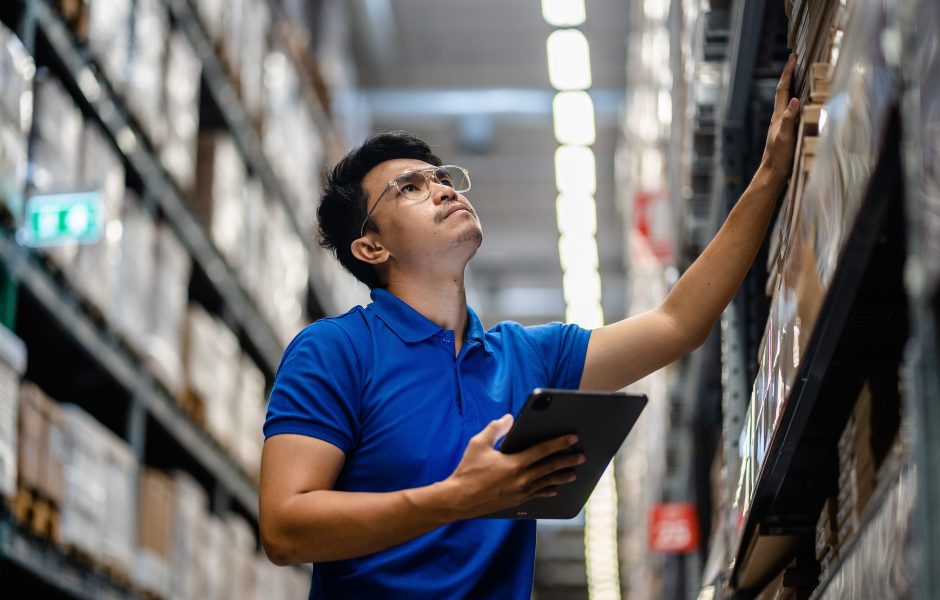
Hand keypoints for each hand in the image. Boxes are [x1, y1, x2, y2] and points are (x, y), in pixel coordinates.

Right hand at [442, 414, 583, 518]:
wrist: (459, 500)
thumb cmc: (467, 471)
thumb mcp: (478, 444)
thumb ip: (495, 429)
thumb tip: (509, 418)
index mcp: (514, 463)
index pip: (543, 450)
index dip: (559, 443)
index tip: (572, 438)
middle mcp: (521, 479)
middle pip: (550, 468)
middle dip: (567, 460)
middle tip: (581, 456)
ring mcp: (520, 492)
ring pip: (546, 483)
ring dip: (561, 477)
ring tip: (573, 473)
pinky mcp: (515, 502)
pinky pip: (536, 495)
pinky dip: (547, 490)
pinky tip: (554, 489)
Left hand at [760, 53, 800, 185]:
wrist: (773, 175)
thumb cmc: (779, 157)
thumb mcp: (784, 137)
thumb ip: (789, 119)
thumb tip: (794, 99)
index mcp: (778, 116)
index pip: (783, 89)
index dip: (788, 73)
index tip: (793, 57)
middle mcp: (779, 118)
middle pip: (784, 91)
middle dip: (790, 75)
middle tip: (796, 60)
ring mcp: (783, 125)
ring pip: (788, 100)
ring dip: (794, 86)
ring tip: (800, 75)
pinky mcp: (787, 132)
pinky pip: (793, 111)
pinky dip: (798, 101)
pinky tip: (803, 103)